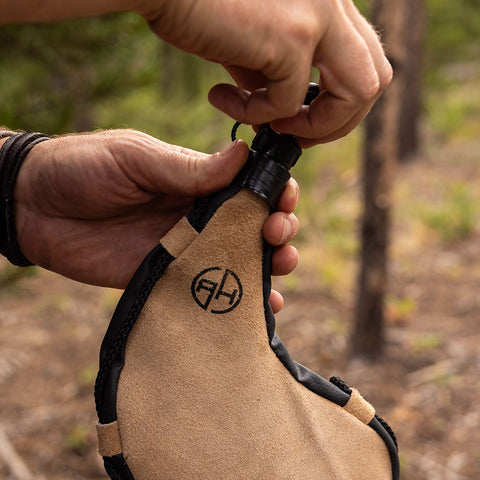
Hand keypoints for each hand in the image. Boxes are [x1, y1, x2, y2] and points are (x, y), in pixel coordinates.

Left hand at [14, 129, 298, 311]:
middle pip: (254, 225)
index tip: (283, 199)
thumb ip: (188, 168)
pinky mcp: (166, 279)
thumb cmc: (84, 168)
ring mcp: (184, 249)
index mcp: (196, 181)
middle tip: (277, 233)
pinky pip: (207, 292)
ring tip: (279, 265)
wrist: (34, 207)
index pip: (249, 185)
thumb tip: (244, 156)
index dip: (274, 191)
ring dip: (269, 263)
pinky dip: (237, 301)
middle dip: (278, 228)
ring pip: (239, 259)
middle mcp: (197, 216)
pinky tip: (263, 307)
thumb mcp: (137, 159)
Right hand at [138, 0, 391, 145]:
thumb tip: (278, 112)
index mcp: (327, 0)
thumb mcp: (247, 40)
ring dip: (315, 126)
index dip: (337, 102)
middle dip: (338, 120)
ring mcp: (317, 15)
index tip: (295, 118)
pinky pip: (287, 103)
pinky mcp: (290, 36)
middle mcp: (333, 1)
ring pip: (359, 92)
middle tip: (293, 132)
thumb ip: (271, 72)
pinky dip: (255, 114)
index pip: (364, 59)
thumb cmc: (194, 2)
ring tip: (268, 125)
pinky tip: (220, 98)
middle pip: (376, 78)